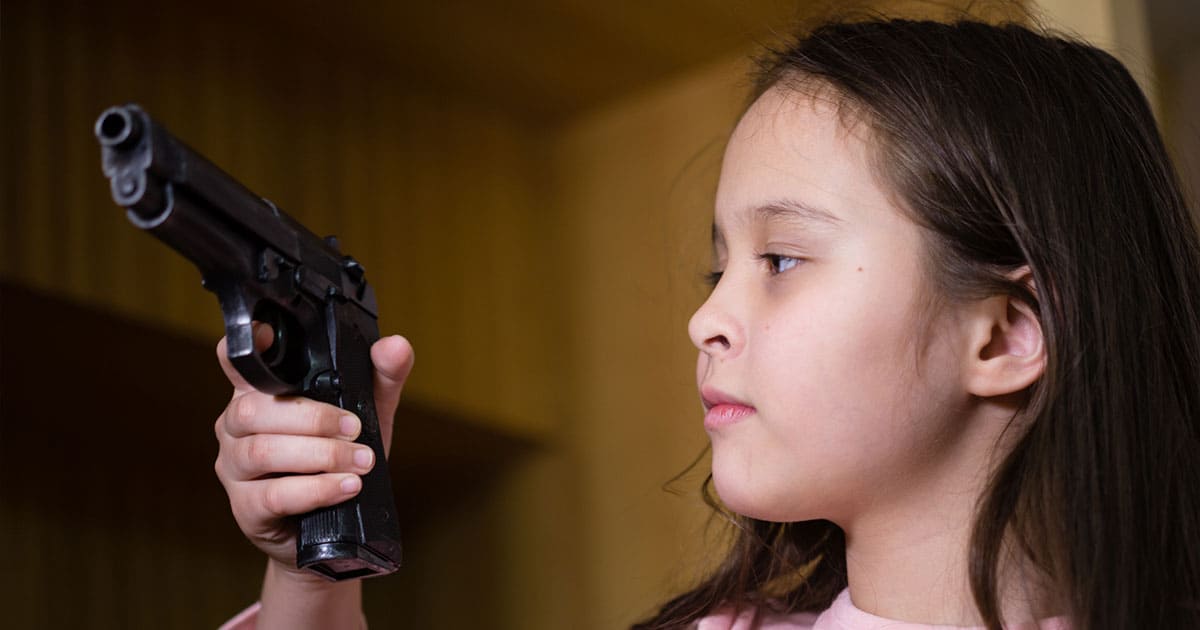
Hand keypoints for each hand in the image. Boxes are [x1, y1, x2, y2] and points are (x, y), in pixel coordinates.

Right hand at [212, 323, 413, 580]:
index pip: (238, 362)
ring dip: (319, 455)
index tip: (269, 334)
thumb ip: (381, 379)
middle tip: (355, 429)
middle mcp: (236, 427)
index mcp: (260, 395)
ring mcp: (234, 469)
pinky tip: (347, 486)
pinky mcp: (246, 509)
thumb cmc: (343, 461)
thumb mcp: (368, 415)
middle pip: (253, 410)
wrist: (340, 531)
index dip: (246, 347)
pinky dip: (316, 489)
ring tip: (361, 462)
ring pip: (261, 452)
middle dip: (312, 418)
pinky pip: (272, 495)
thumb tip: (395, 346)